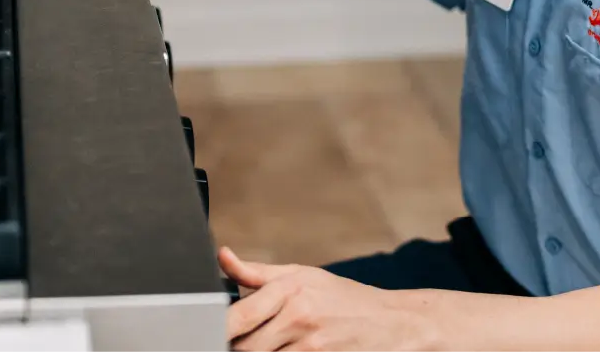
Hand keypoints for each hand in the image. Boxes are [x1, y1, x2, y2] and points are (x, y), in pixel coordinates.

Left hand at [220, 247, 440, 351]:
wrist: (392, 322)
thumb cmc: (346, 298)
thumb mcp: (304, 276)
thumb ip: (257, 273)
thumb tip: (223, 257)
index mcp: (290, 289)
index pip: (237, 316)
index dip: (217, 330)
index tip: (207, 332)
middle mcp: (299, 316)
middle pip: (245, 347)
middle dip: (237, 347)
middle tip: (236, 341)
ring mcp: (311, 346)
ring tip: (264, 345)